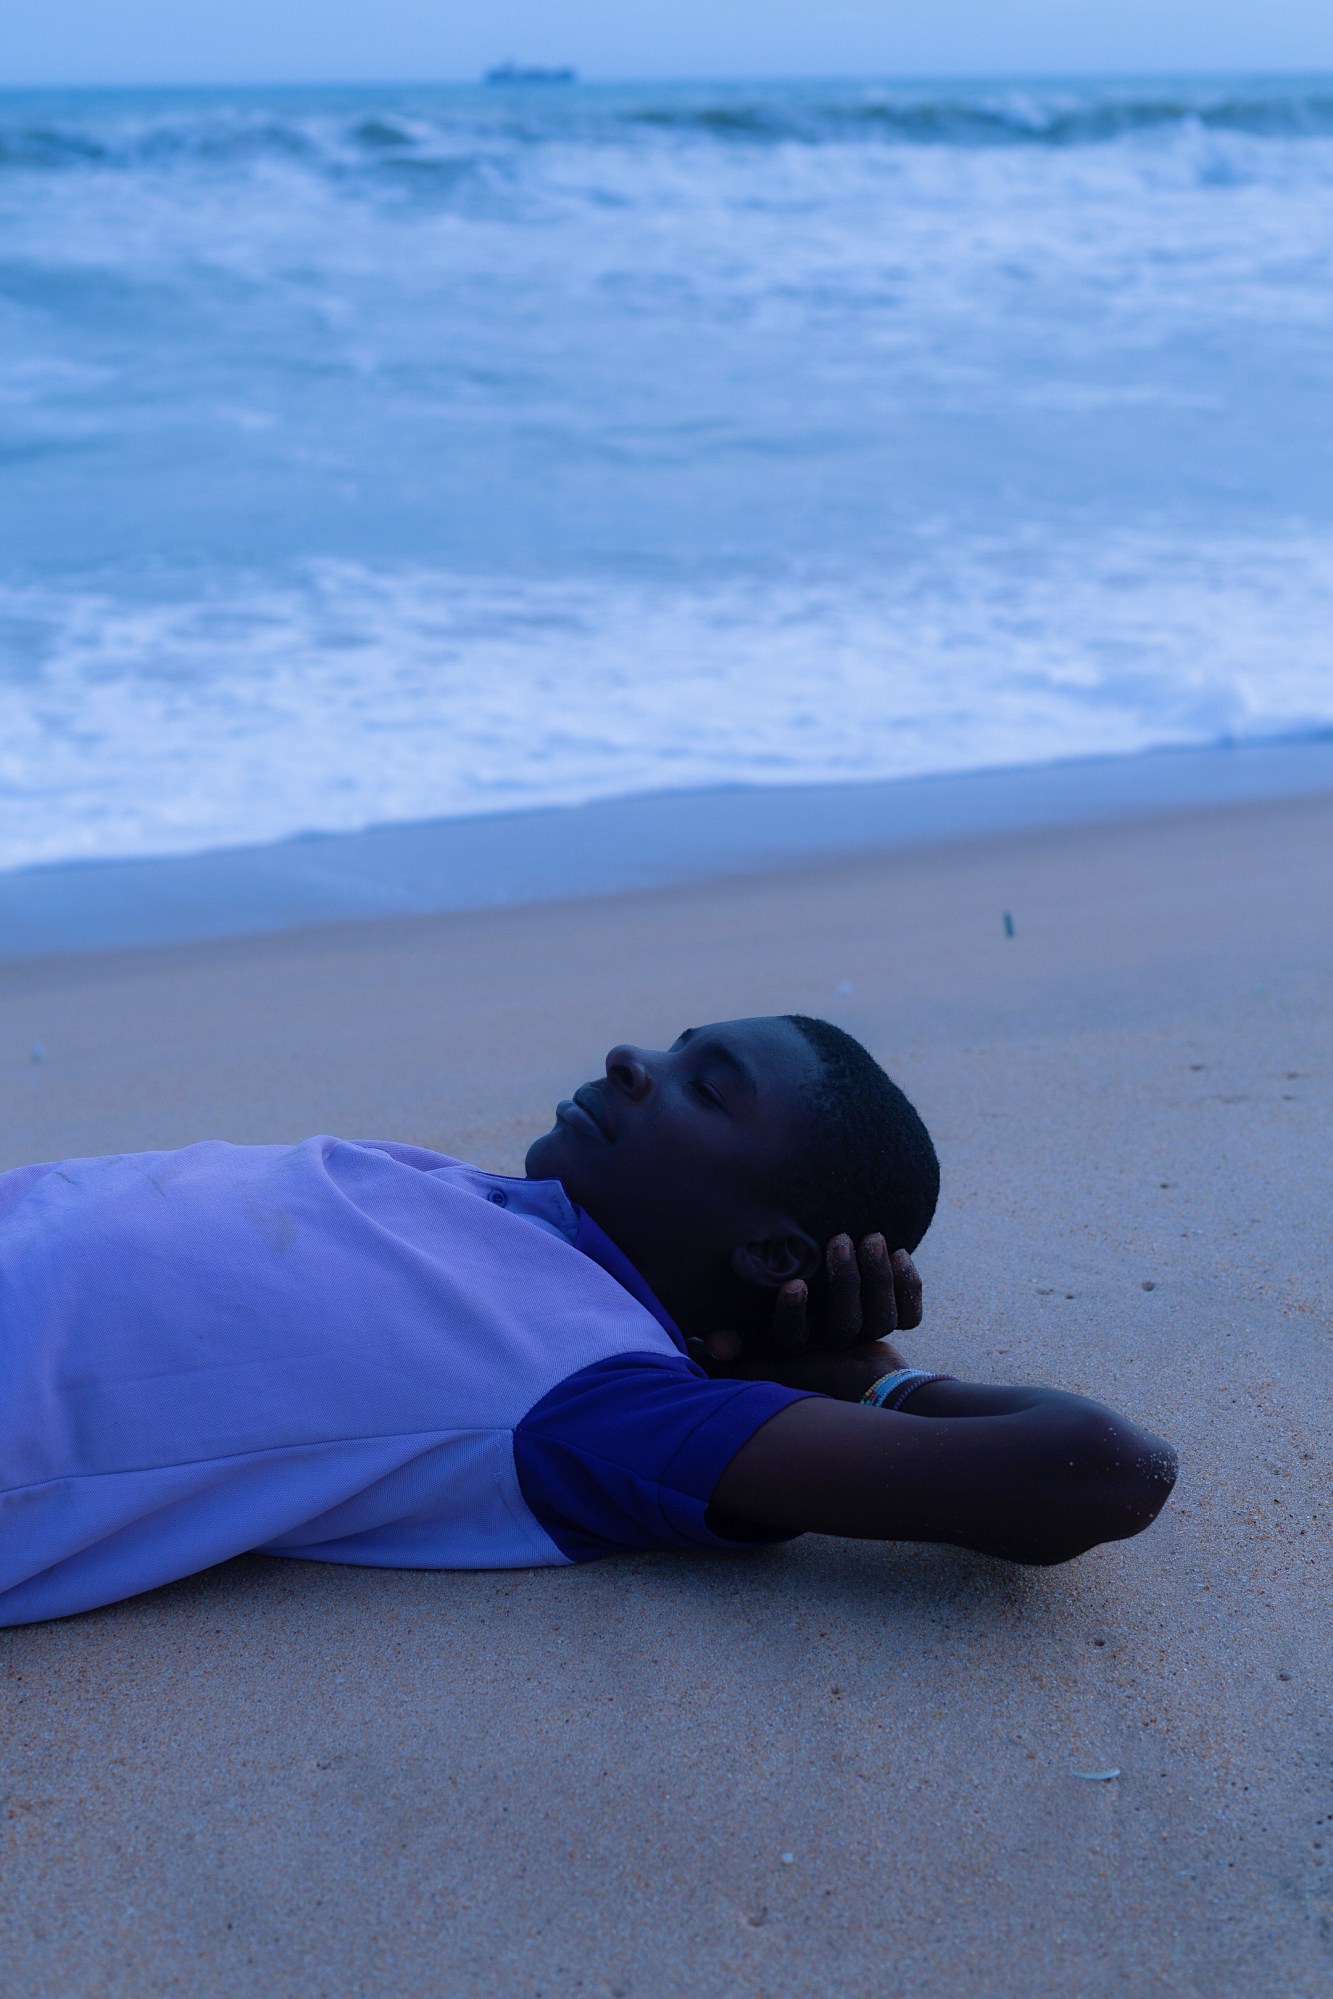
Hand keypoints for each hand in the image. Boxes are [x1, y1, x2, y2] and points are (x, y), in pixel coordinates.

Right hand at [695, 1235, 921, 1372]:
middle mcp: (832, 1340)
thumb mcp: (746, 1309)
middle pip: (846, 1325)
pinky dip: (909, 1287)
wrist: (818, 1272)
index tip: (795, 1282)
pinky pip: (909, 1316)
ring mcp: (865, 1332)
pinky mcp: (890, 1318)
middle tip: (840, 1239)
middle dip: (846, 1283)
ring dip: (878, 1279)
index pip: (792, 1337)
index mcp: (795, 1340)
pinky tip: (901, 1254)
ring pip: (881, 1320)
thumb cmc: (771, 1285)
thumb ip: (729, 1326)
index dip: (793, 1314)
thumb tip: (714, 1342)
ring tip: (872, 1237)